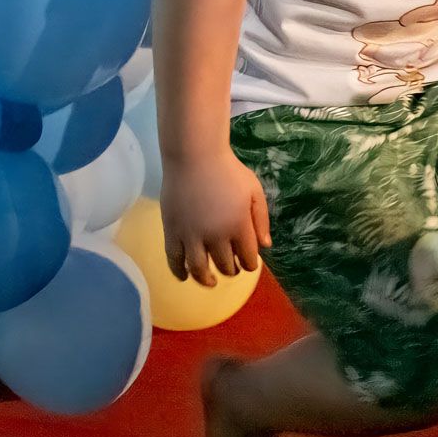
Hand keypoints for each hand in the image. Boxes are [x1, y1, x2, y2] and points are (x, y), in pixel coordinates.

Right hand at [160, 147, 270, 287]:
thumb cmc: (228, 170)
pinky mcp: (172, 231)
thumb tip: (265, 247)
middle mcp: (215, 235)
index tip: (249, 261)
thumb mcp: (254, 190)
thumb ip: (261, 219)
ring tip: (210, 281)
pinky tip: (184, 276)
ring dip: (207, 279)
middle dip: (232, 269)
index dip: (251, 263)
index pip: (249, 258)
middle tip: (232, 266)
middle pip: (226, 266)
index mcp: (239, 226)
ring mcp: (191, 235)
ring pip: (199, 269)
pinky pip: (174, 259)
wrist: (194, 155)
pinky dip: (179, 271)